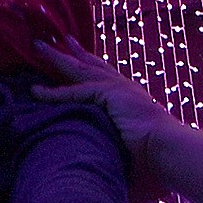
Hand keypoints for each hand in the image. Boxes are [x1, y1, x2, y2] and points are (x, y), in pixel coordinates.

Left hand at [36, 37, 184, 201]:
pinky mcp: (109, 93)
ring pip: (79, 70)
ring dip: (57, 58)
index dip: (91, 64)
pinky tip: (36, 92)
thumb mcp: (129, 144)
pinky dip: (54, 93)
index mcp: (129, 97)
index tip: (79, 54)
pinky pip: (74, 92)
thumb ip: (116, 145)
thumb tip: (103, 163)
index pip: (105, 76)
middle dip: (73, 52)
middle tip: (60, 39)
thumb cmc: (153, 156)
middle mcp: (123, 87)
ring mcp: (117, 88)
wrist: (165, 149)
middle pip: (92, 65)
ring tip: (40, 47)